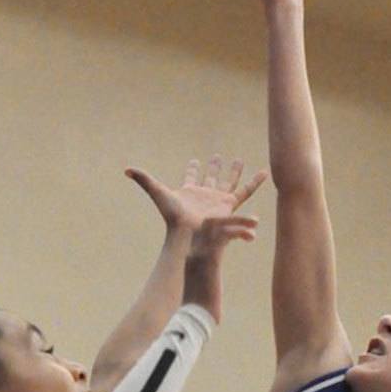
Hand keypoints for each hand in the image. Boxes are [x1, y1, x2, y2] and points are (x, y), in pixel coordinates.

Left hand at [126, 155, 265, 237]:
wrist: (188, 234)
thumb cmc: (173, 217)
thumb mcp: (158, 193)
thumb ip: (144, 180)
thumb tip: (126, 169)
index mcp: (189, 191)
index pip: (190, 176)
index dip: (191, 169)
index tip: (194, 161)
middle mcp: (204, 195)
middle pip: (211, 177)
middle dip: (214, 167)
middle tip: (219, 157)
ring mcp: (217, 200)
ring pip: (228, 182)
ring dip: (233, 171)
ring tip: (238, 160)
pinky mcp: (229, 204)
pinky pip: (245, 191)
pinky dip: (255, 182)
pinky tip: (265, 172)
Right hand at [181, 210, 259, 323]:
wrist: (194, 320)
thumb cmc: (201, 313)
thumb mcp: (205, 292)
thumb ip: (210, 284)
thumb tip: (217, 297)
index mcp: (192, 258)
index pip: (206, 232)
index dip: (224, 227)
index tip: (242, 232)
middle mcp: (193, 251)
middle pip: (210, 222)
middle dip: (231, 218)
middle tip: (253, 221)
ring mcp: (199, 252)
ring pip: (217, 223)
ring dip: (238, 219)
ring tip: (256, 222)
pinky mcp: (209, 257)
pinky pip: (224, 234)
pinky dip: (239, 231)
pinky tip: (252, 236)